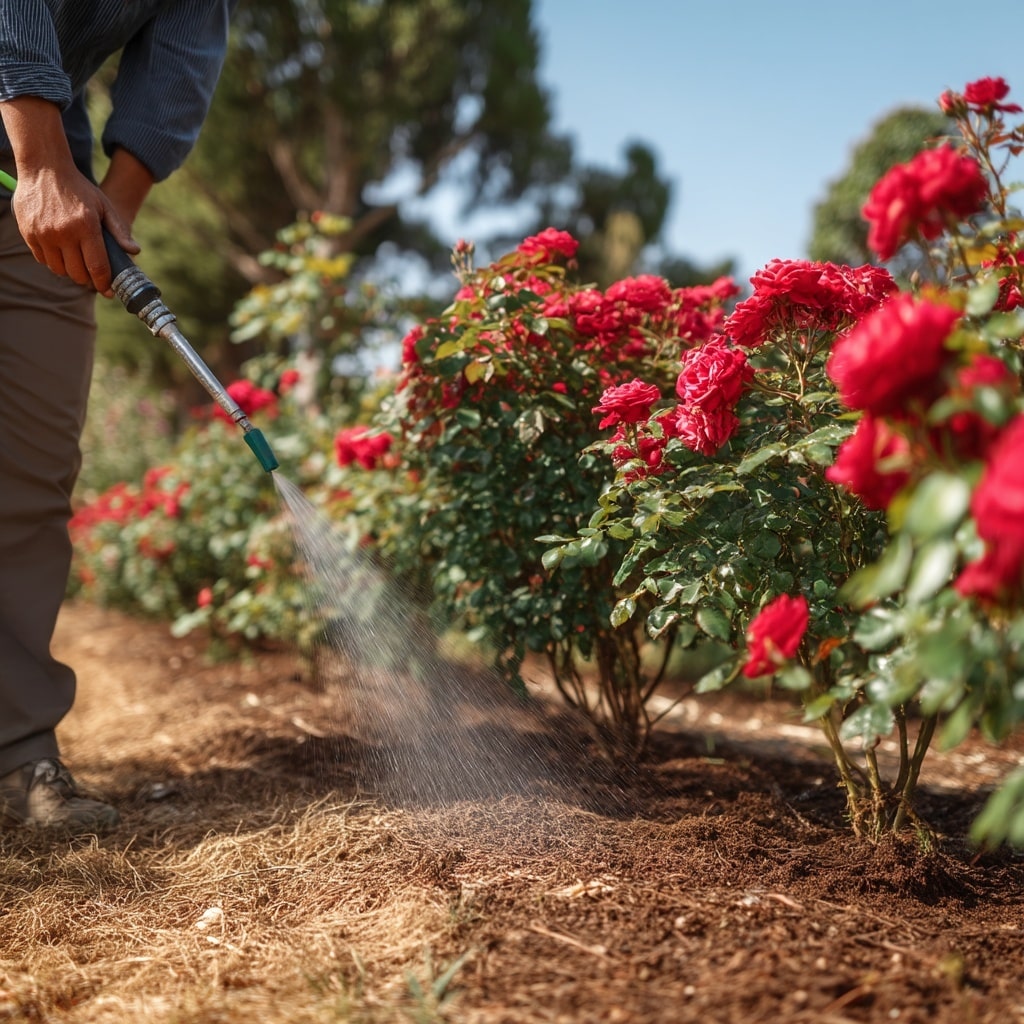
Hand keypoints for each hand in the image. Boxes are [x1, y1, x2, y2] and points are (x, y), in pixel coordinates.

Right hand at [0, 96, 140, 295]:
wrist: (44, 167)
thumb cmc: (79, 188)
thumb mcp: (104, 205)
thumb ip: (119, 230)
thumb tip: (134, 251)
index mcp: (86, 226)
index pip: (97, 267)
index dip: (104, 283)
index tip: (108, 291)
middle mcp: (63, 232)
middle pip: (77, 273)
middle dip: (88, 279)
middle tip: (92, 276)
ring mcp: (43, 233)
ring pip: (59, 270)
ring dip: (69, 271)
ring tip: (76, 263)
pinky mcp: (28, 232)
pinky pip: (42, 259)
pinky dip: (53, 261)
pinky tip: (60, 252)